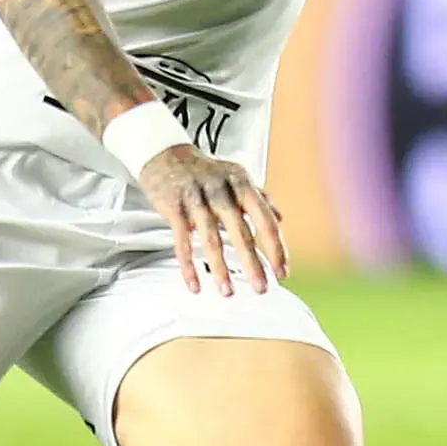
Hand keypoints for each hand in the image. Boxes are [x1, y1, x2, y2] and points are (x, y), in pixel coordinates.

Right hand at [139, 145, 291, 298]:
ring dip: (220, 269)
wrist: (163, 153)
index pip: (265, 219)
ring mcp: (196, 198)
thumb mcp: (235, 177)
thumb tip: (280, 219)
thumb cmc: (204, 170)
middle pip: (240, 231)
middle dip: (252, 263)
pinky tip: (195, 285)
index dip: (276, 248)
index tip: (283, 272)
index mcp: (241, 182)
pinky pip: (182, 241)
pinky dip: (188, 266)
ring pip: (210, 238)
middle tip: (262, 289)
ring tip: (227, 292)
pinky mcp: (173, 207)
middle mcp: (221, 189)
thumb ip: (259, 197)